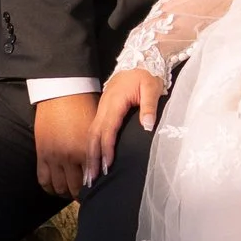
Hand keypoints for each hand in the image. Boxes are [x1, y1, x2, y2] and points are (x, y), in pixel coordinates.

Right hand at [32, 92, 97, 199]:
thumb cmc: (84, 106)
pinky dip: (50, 187)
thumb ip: (99, 148)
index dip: (95, 188)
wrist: (61, 92)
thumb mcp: (97, 128)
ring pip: (59, 187)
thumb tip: (105, 165)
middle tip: (86, 195)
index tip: (98, 191)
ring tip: (71, 191)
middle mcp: (69, 156)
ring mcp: (53, 156)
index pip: (92, 178)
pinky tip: (57, 186)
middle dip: (81, 194)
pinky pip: (43, 179)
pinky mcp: (42, 154)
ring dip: (66, 193)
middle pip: (76, 187)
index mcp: (86, 149)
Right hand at [86, 68, 166, 186]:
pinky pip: (94, 132)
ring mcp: (102, 110)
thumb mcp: (152, 86)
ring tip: (88, 177)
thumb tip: (147, 127)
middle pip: (94, 136)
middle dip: (92, 158)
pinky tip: (92, 161)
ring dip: (89, 156)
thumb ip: (149, 106)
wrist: (138, 60)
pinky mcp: (103, 112)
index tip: (107, 166)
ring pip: (91, 136)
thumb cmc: (146, 74)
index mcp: (114, 102)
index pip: (108, 130)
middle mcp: (104, 108)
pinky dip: (92, 148)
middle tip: (90, 180)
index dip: (106, 149)